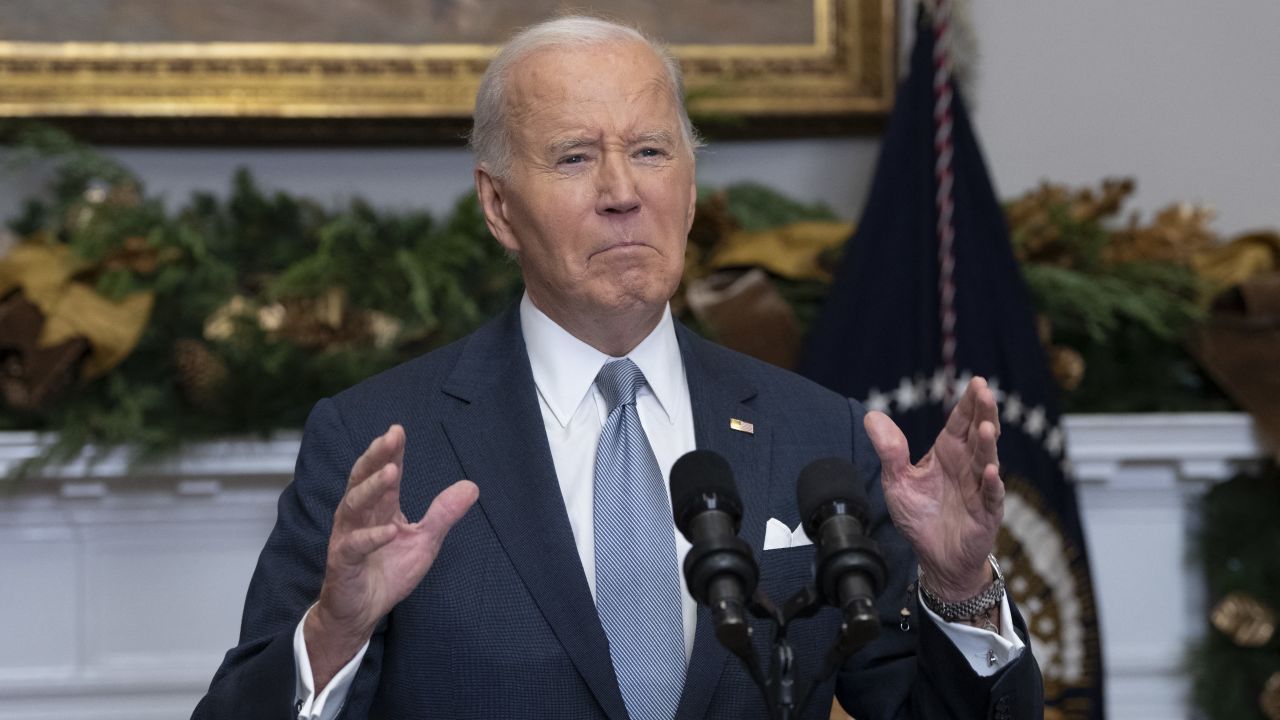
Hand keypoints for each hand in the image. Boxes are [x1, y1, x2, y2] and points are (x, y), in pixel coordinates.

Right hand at [304, 424, 477, 689]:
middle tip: (390, 437)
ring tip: (391, 473)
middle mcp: (358, 516)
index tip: (399, 430)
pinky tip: (389, 529)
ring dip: (371, 488)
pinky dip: (371, 536)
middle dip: (376, 457)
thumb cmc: (388, 571)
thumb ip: (443, 514)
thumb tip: (472, 485)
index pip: (383, 472)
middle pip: (361, 479)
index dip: (391, 452)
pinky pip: (354, 546)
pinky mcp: (343, 562)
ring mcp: (347, 537)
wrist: (362, 612)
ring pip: (353, 505)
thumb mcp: (424, 541)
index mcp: (378, 507)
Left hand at [864, 377, 1002, 600]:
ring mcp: (979, 488)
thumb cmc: (920, 516)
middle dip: (983, 413)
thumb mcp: (898, 481)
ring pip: (987, 461)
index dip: (968, 403)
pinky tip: (990, 471)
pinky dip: (991, 484)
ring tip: (986, 426)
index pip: (959, 423)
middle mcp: (967, 466)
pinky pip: (990, 496)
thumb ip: (889, 450)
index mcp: (948, 454)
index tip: (976, 382)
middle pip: (978, 434)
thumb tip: (872, 416)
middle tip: (985, 392)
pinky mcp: (986, 513)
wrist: (935, 557)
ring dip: (988, 444)